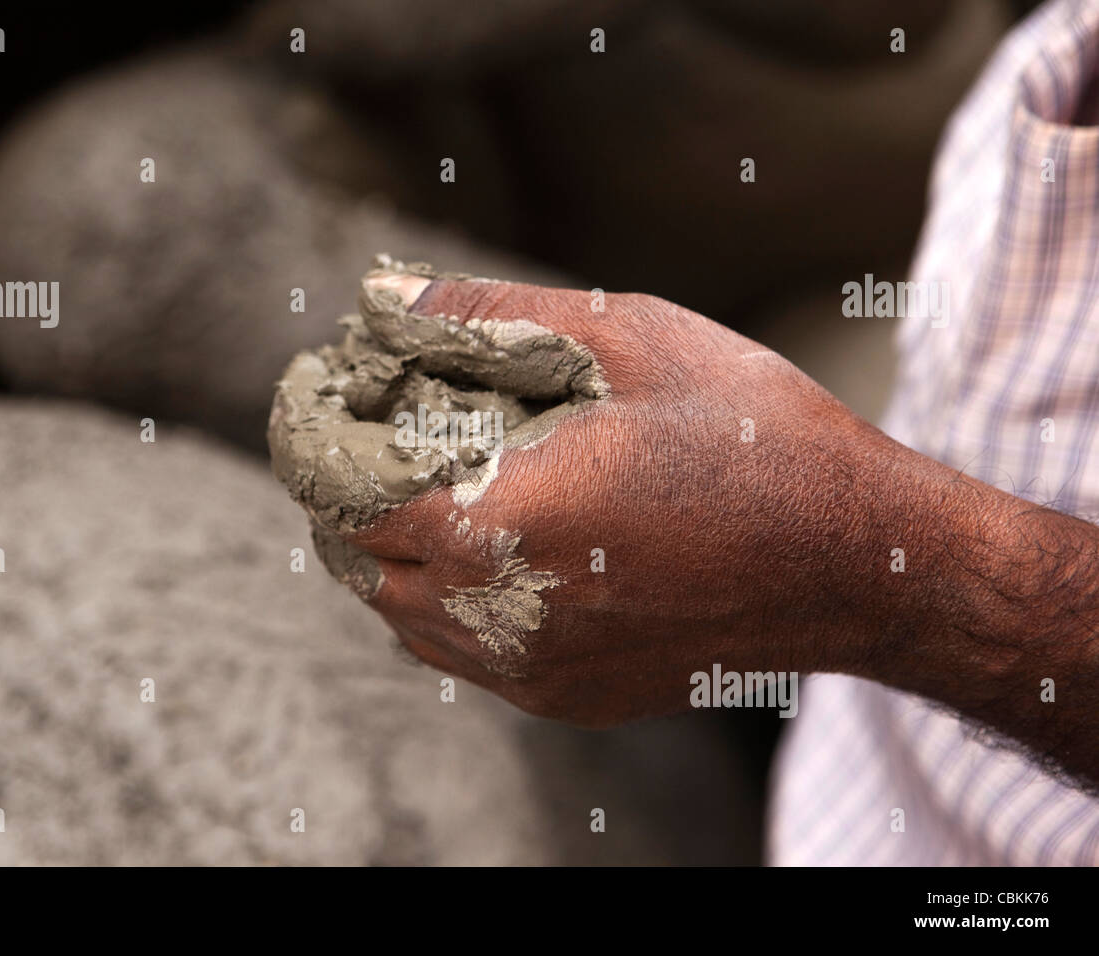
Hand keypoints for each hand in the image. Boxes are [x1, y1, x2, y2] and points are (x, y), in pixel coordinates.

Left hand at [344, 272, 1098, 788]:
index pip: (340, 492)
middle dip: (346, 494)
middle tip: (372, 435)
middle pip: (359, 561)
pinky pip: (464, 658)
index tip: (319, 396)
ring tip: (424, 489)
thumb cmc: (751, 438)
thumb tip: (384, 296)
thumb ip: (485, 316)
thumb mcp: (624, 339)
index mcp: (495, 524)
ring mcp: (532, 671)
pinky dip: (445, 604)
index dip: (314, 437)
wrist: (856, 562)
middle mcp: (497, 616)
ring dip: (392, 553)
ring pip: (403, 620)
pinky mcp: (568, 698)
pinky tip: (489, 555)